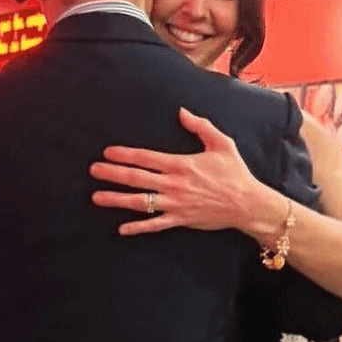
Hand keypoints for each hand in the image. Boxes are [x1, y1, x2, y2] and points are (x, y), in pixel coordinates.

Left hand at [89, 107, 268, 236]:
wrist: (248, 204)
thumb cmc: (235, 173)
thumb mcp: (222, 143)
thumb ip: (201, 126)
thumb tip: (182, 112)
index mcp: (181, 164)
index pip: (146, 158)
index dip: (125, 154)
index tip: (108, 152)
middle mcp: (174, 184)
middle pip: (137, 178)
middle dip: (112, 174)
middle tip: (93, 170)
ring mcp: (175, 204)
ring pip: (140, 202)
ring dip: (117, 200)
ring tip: (96, 197)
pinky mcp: (181, 219)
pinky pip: (155, 225)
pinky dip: (138, 227)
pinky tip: (122, 229)